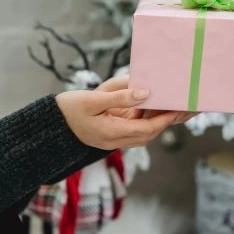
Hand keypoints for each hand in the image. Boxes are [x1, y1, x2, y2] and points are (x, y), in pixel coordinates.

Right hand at [56, 76, 179, 149]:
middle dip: (165, 122)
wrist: (51, 125)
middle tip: (182, 107)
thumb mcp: (93, 99)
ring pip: (143, 134)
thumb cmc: (69, 109)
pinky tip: (152, 106)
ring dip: (157, 122)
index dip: (163, 120)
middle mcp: (115, 140)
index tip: (178, 110)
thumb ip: (120, 96)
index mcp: (111, 132)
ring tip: (171, 105)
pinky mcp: (112, 135)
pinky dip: (146, 120)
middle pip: (148, 134)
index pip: (145, 129)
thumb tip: (146, 92)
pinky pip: (134, 130)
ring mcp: (114, 140)